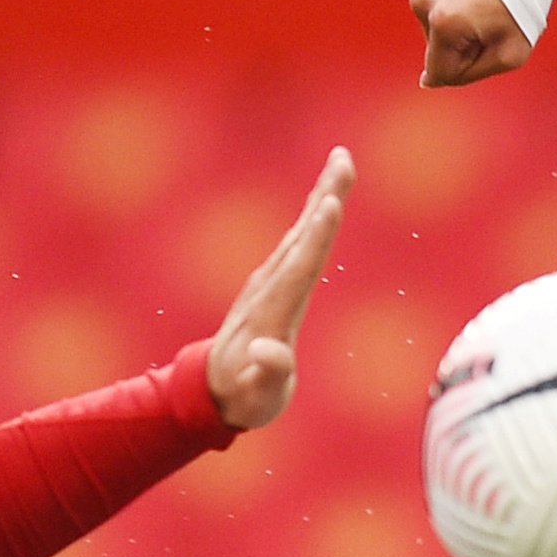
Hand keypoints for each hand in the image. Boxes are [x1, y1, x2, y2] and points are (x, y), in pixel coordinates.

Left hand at [206, 148, 352, 431]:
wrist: (213, 391)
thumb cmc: (243, 398)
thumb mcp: (254, 398)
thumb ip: (264, 375)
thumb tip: (267, 354)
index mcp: (272, 313)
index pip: (299, 268)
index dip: (317, 237)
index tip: (331, 203)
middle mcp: (270, 289)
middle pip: (302, 236)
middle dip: (324, 196)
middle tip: (344, 158)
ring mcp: (270, 283)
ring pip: (301, 232)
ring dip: (322, 196)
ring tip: (341, 165)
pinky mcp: (275, 282)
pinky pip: (300, 241)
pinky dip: (315, 217)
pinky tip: (325, 200)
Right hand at [413, 0, 532, 86]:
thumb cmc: (521, 3)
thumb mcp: (510, 54)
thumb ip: (471, 74)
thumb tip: (429, 82)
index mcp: (445, 24)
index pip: (440, 74)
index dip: (467, 68)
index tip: (486, 47)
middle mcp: (424, 3)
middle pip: (436, 50)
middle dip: (462, 45)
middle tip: (490, 20)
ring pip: (432, 28)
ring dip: (456, 25)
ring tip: (482, 3)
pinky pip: (431, 7)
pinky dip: (450, 6)